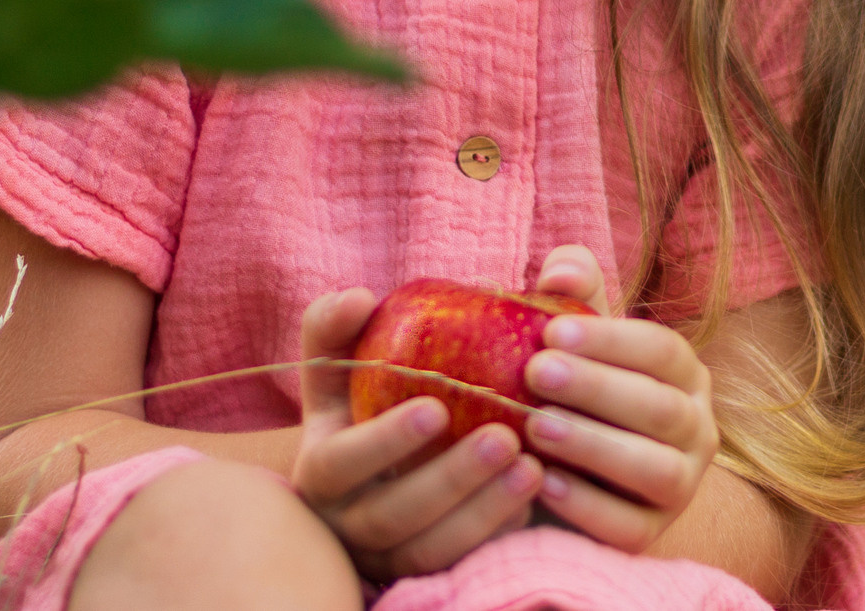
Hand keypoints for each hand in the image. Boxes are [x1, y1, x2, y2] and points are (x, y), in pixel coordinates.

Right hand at [290, 287, 544, 579]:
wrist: (429, 439)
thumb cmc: (403, 379)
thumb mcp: (378, 348)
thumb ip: (365, 315)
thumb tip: (358, 296)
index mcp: (327, 456)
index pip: (338, 458)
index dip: (380, 439)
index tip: (435, 407)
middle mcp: (347, 511)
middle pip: (386, 514)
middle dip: (446, 478)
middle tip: (503, 437)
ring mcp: (382, 549)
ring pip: (425, 546)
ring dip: (479, 509)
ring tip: (532, 466)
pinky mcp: (422, 568)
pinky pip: (459, 563)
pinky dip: (495, 531)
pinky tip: (537, 494)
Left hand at [519, 245, 718, 551]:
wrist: (575, 478)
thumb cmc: (573, 393)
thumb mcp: (576, 342)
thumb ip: (573, 294)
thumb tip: (561, 272)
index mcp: (684, 376)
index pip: (663, 351)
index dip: (611, 340)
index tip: (553, 330)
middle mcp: (697, 429)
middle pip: (660, 408)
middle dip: (597, 388)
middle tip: (537, 373)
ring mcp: (681, 486)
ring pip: (655, 468)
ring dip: (595, 446)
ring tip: (536, 427)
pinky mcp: (650, 536)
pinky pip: (629, 525)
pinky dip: (588, 506)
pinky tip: (544, 483)